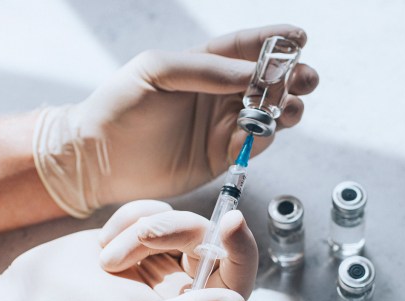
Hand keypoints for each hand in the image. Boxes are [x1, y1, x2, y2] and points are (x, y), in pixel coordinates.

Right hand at [0, 200, 256, 300]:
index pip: (237, 279)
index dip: (242, 249)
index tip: (231, 220)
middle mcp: (181, 287)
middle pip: (205, 239)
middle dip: (166, 233)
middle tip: (119, 253)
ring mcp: (160, 259)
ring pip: (176, 219)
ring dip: (138, 229)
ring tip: (105, 259)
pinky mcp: (138, 237)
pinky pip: (152, 209)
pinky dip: (126, 218)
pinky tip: (101, 244)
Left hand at [33, 24, 318, 216]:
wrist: (100, 159)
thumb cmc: (119, 106)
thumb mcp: (156, 71)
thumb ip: (205, 69)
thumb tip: (252, 72)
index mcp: (202, 66)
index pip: (244, 49)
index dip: (274, 42)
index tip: (300, 37)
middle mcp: (217, 95)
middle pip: (266, 82)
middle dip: (292, 77)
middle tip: (305, 78)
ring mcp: (221, 126)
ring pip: (268, 113)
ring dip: (286, 107)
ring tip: (289, 106)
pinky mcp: (222, 156)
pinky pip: (255, 143)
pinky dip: (265, 136)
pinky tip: (263, 129)